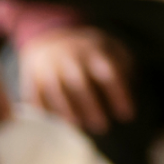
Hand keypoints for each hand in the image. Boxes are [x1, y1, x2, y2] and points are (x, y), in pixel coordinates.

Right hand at [15, 24, 133, 131]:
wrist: (48, 36)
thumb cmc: (89, 51)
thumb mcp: (110, 48)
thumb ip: (124, 64)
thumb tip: (132, 85)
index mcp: (93, 51)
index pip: (108, 73)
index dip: (118, 95)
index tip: (127, 116)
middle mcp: (68, 57)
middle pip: (79, 82)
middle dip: (91, 106)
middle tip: (102, 126)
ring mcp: (48, 65)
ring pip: (55, 89)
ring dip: (66, 110)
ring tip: (79, 126)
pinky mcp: (31, 76)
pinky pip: (35, 95)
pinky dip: (44, 111)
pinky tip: (56, 125)